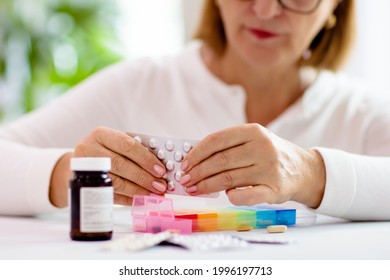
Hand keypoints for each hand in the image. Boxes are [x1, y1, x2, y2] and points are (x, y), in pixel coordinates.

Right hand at [49, 127, 166, 207]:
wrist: (78, 164)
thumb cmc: (105, 151)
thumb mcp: (116, 143)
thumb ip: (136, 149)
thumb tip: (160, 165)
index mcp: (101, 134)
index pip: (127, 145)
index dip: (145, 158)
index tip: (161, 169)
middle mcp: (89, 150)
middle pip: (121, 164)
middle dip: (144, 176)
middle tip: (160, 185)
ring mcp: (86, 170)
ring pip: (115, 182)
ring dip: (138, 190)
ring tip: (154, 194)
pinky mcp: (86, 187)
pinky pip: (110, 195)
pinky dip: (128, 199)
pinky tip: (141, 200)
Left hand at [179, 124, 324, 207]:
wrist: (303, 170)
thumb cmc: (270, 154)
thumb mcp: (253, 141)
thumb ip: (228, 146)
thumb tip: (194, 160)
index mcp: (253, 131)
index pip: (216, 140)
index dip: (196, 153)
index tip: (184, 163)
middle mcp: (262, 148)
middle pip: (219, 161)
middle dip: (197, 172)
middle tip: (185, 180)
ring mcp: (269, 169)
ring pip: (227, 179)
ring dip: (206, 186)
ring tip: (194, 189)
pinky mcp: (274, 190)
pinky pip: (244, 196)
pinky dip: (230, 196)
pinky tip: (223, 195)